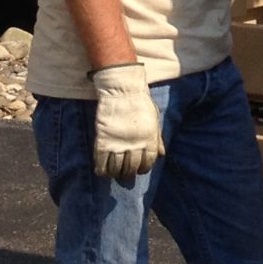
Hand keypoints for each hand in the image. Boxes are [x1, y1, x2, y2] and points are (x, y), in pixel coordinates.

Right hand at [91, 63, 162, 183]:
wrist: (123, 90)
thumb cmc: (141, 103)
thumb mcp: (154, 120)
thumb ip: (157, 139)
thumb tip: (161, 154)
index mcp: (150, 140)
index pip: (148, 163)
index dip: (143, 169)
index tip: (139, 170)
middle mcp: (135, 145)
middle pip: (132, 168)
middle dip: (129, 173)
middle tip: (125, 174)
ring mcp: (119, 144)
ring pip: (116, 168)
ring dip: (115, 173)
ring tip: (114, 173)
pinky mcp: (104, 140)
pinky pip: (101, 162)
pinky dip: (101, 170)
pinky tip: (101, 172)